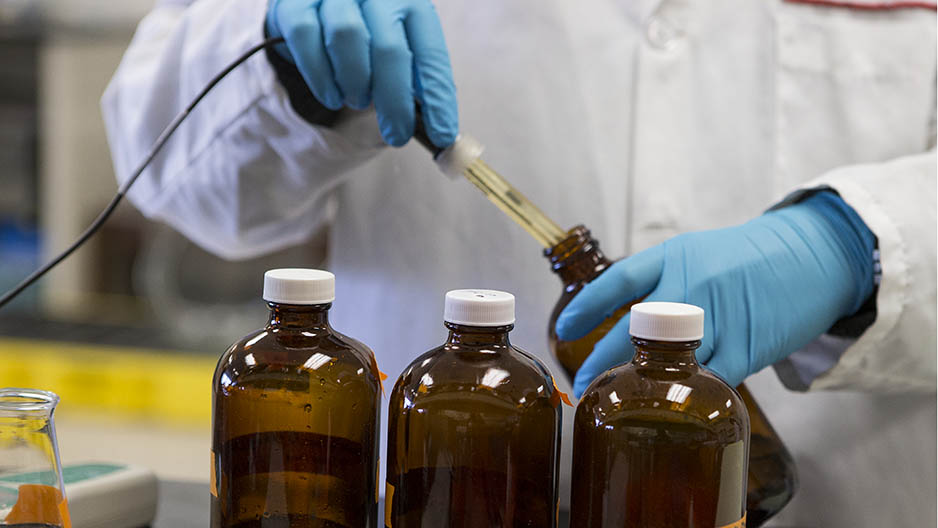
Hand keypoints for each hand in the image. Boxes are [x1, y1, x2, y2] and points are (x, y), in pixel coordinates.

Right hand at [266, 0, 457, 146]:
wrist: (319, 9)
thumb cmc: (366, 38)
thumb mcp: (397, 51)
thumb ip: (413, 81)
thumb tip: (436, 128)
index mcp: (411, 3)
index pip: (430, 53)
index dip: (437, 98)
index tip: (441, 135)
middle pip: (389, 49)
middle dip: (395, 102)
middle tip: (397, 135)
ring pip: (346, 37)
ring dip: (355, 83)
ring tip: (358, 101)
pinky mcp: (295, 2)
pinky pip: (307, 36)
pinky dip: (320, 76)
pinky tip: (331, 96)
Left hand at [556, 192, 875, 395]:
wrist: (812, 256)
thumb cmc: (744, 258)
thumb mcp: (694, 253)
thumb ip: (659, 281)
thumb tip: (620, 319)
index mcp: (675, 257)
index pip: (621, 280)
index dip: (588, 305)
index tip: (565, 328)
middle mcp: (694, 284)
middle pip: (637, 329)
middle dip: (605, 359)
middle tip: (585, 384)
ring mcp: (722, 316)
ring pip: (673, 361)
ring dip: (646, 384)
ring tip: (623, 401)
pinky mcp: (749, 345)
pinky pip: (711, 377)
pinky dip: (692, 391)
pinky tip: (676, 402)